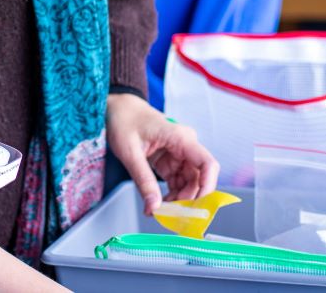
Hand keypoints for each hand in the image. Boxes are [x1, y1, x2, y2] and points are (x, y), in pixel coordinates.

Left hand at [106, 92, 219, 214]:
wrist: (118, 109)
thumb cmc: (124, 121)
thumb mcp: (130, 152)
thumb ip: (144, 181)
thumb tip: (154, 208)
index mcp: (180, 138)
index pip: (207, 164)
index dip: (208, 187)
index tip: (197, 208)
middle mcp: (185, 146)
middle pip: (199, 179)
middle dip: (188, 200)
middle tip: (170, 216)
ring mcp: (179, 154)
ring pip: (189, 184)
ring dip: (178, 200)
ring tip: (159, 211)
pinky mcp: (171, 161)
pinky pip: (178, 182)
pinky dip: (171, 195)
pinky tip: (158, 204)